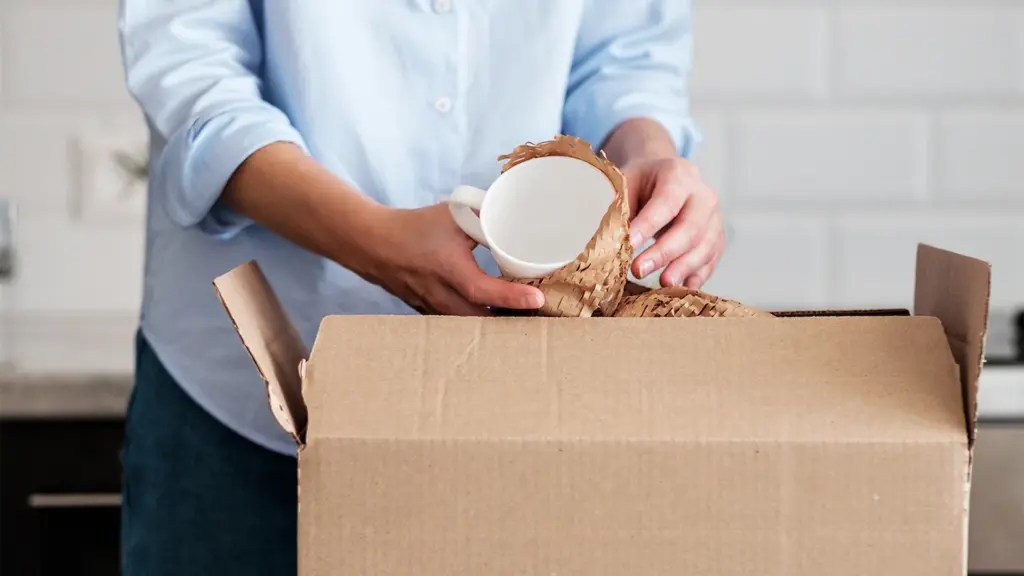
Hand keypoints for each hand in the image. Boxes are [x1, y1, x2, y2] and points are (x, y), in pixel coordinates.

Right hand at [354, 204, 544, 315]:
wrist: (373, 244)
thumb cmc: (414, 228)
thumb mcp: (453, 217)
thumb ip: (484, 220)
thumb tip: (515, 218)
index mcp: (449, 269)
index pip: (484, 290)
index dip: (512, 297)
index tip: (538, 298)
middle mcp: (442, 295)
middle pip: (483, 321)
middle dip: (513, 321)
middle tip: (543, 316)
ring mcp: (434, 309)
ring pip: (471, 326)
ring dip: (497, 325)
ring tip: (526, 320)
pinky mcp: (431, 314)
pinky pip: (460, 325)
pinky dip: (479, 324)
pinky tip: (497, 320)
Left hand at [622, 157, 723, 288]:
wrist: (670, 177)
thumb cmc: (644, 183)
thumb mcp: (628, 182)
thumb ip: (621, 207)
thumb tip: (609, 240)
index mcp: (678, 175)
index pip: (666, 202)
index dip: (648, 225)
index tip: (629, 244)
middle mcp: (703, 196)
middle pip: (690, 228)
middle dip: (664, 252)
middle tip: (638, 270)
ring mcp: (715, 219)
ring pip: (705, 247)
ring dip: (683, 268)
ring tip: (662, 284)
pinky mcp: (717, 239)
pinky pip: (711, 260)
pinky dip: (697, 276)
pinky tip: (681, 289)